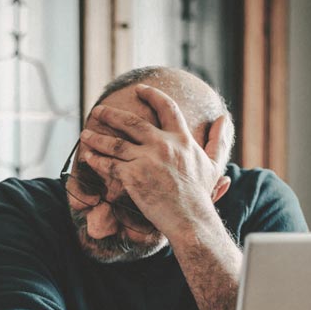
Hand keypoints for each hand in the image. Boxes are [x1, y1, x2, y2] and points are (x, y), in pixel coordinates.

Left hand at [80, 84, 231, 238]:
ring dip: (97, 137)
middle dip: (112, 115)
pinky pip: (108, 165)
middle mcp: (163, 144)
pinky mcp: (132, 177)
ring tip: (86, 134)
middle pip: (131, 122)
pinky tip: (88, 157)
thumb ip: (218, 140)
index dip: (152, 95)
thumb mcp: (214, 164)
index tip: (140, 90)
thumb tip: (224, 119)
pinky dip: (96, 160)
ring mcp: (146, 160)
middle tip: (99, 110)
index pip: (166, 107)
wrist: (190, 219)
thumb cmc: (201, 196)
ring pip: (114, 143)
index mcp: (182, 139)